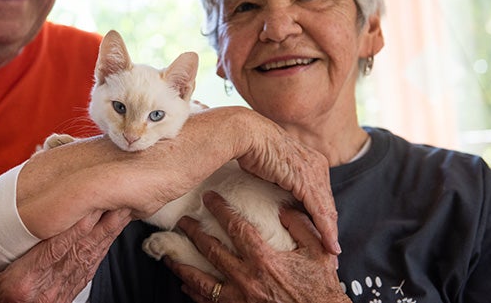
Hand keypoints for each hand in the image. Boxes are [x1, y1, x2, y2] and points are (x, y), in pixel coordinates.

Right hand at [0, 204, 129, 302]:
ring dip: (107, 237)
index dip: (78, 226)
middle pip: (80, 253)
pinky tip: (109, 237)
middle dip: (103, 226)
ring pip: (88, 263)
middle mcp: (44, 293)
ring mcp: (56, 299)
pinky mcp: (62, 300)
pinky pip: (86, 274)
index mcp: (21, 284)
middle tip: (120, 200)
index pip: (56, 249)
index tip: (94, 204)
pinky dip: (100, 253)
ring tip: (123, 212)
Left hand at [165, 191, 348, 302]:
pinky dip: (194, 293)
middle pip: (211, 250)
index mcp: (264, 260)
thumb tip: (284, 208)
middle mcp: (247, 278)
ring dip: (183, 265)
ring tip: (170, 255)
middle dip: (194, 233)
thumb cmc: (319, 289)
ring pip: (202, 280)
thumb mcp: (318, 253)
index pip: (235, 228)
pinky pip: (209, 302)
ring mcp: (240, 298)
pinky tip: (186, 285)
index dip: (220, 210)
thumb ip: (301, 227)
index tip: (209, 198)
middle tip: (183, 221)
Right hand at [234, 113, 339, 254]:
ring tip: (332, 253)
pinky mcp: (307, 180)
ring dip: (330, 233)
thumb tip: (274, 191)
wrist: (246, 133)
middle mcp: (318, 164)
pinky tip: (329, 245)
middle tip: (331, 250)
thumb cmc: (251, 148)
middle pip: (327, 203)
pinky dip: (326, 230)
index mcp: (311, 160)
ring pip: (327, 209)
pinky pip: (320, 211)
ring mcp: (314, 172)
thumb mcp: (271, 167)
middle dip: (330, 227)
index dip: (322, 215)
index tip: (321, 234)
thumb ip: (280, 178)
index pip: (320, 194)